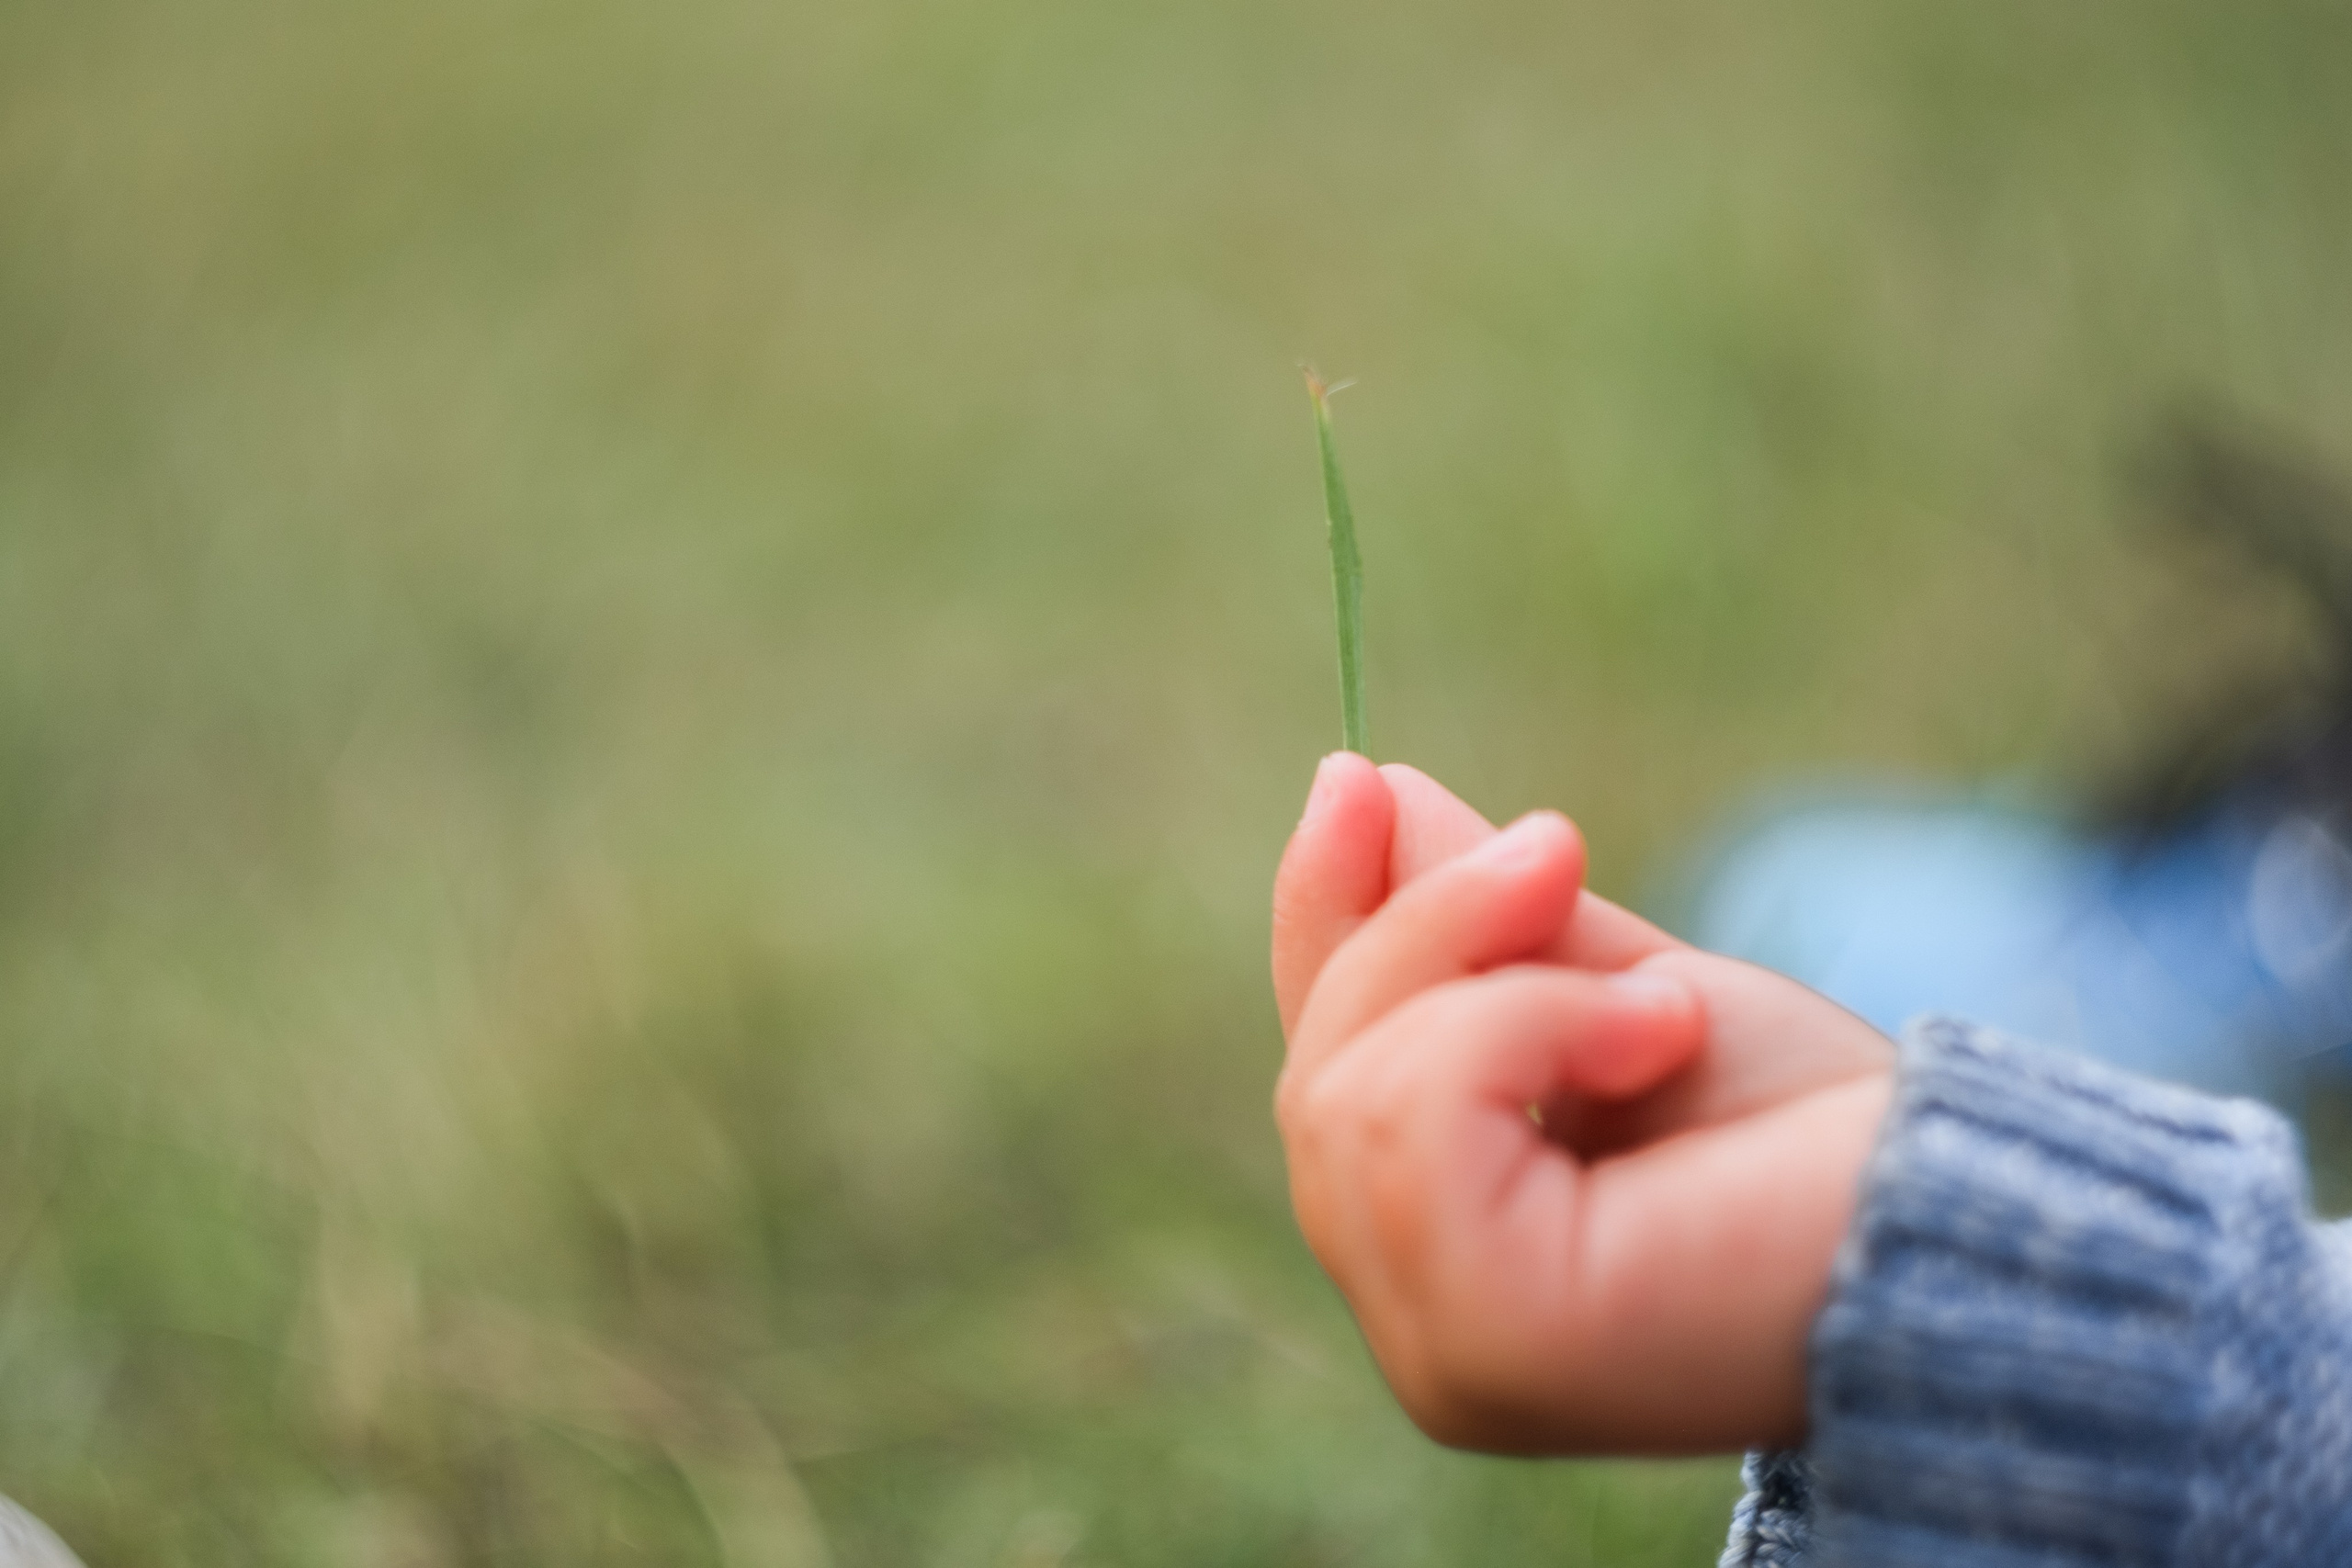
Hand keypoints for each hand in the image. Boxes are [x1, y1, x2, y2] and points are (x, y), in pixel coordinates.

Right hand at [1271, 754, 1892, 1453]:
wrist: (1968, 1210)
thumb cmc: (1815, 1128)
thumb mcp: (1619, 986)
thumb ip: (1486, 925)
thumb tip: (1367, 789)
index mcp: (1451, 1260)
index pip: (1330, 1082)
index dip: (1323, 926)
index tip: (1352, 776)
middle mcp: (1425, 1332)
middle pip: (1325, 1078)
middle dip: (1425, 931)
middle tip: (1557, 843)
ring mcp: (1442, 1352)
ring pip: (1348, 1090)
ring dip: (1498, 980)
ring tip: (1656, 999)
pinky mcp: (1481, 1342)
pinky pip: (1409, 1116)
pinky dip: (1524, 1025)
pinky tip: (1654, 1032)